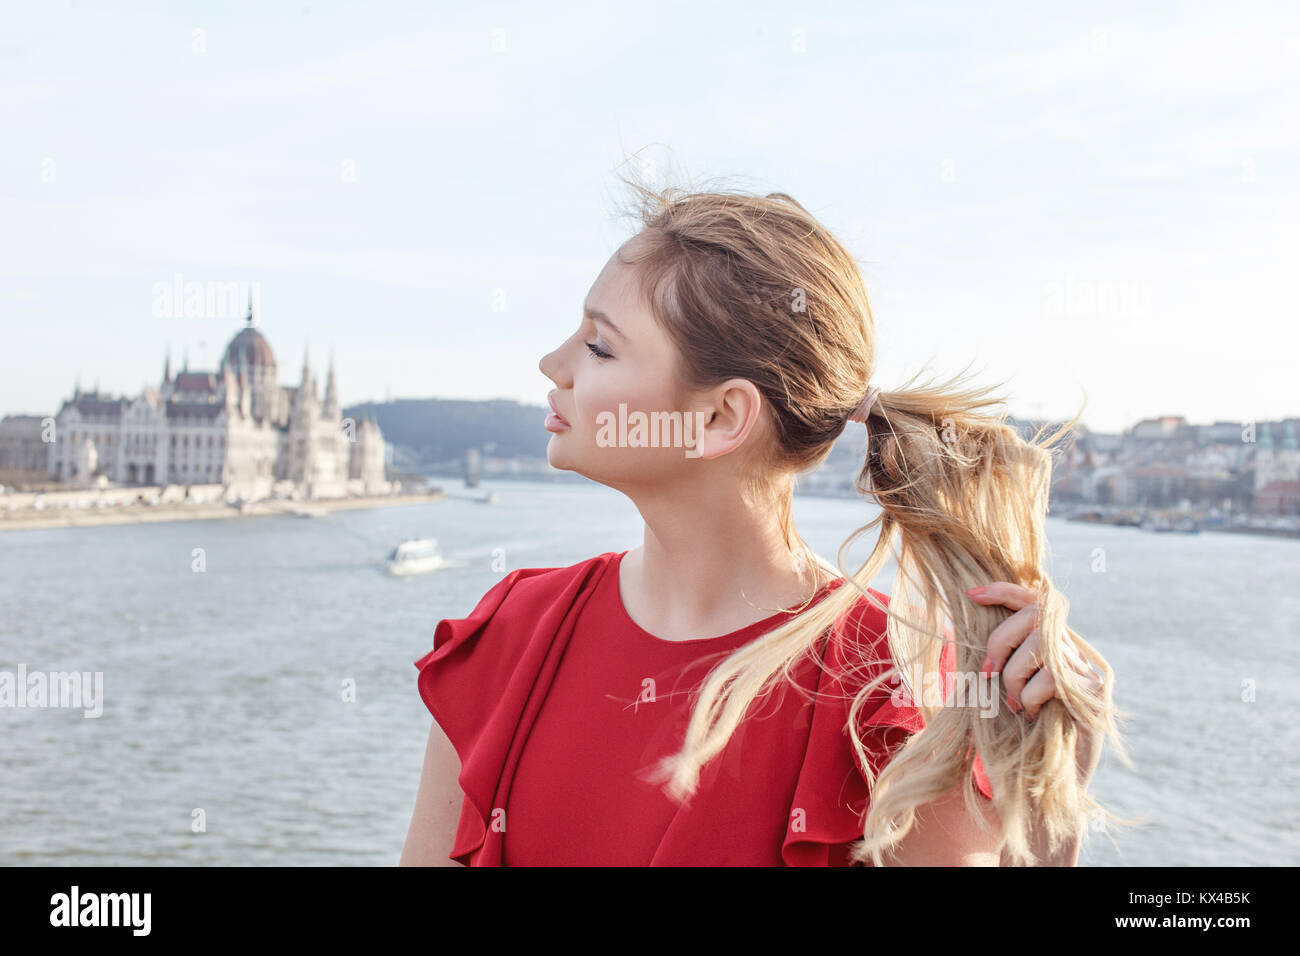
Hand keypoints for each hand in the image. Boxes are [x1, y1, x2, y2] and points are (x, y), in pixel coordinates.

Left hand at [965, 582, 1105, 722]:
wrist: (1051, 782)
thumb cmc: (1021, 736)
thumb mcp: (1002, 688)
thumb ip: (998, 660)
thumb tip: (964, 630)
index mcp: (1052, 646)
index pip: (1035, 600)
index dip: (1005, 591)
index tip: (972, 594)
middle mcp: (1074, 652)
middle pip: (1036, 614)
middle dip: (1001, 640)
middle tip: (987, 673)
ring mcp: (1087, 670)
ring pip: (1040, 645)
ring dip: (1014, 675)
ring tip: (1014, 704)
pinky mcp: (1094, 692)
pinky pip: (1050, 678)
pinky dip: (1030, 697)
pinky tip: (1033, 717)